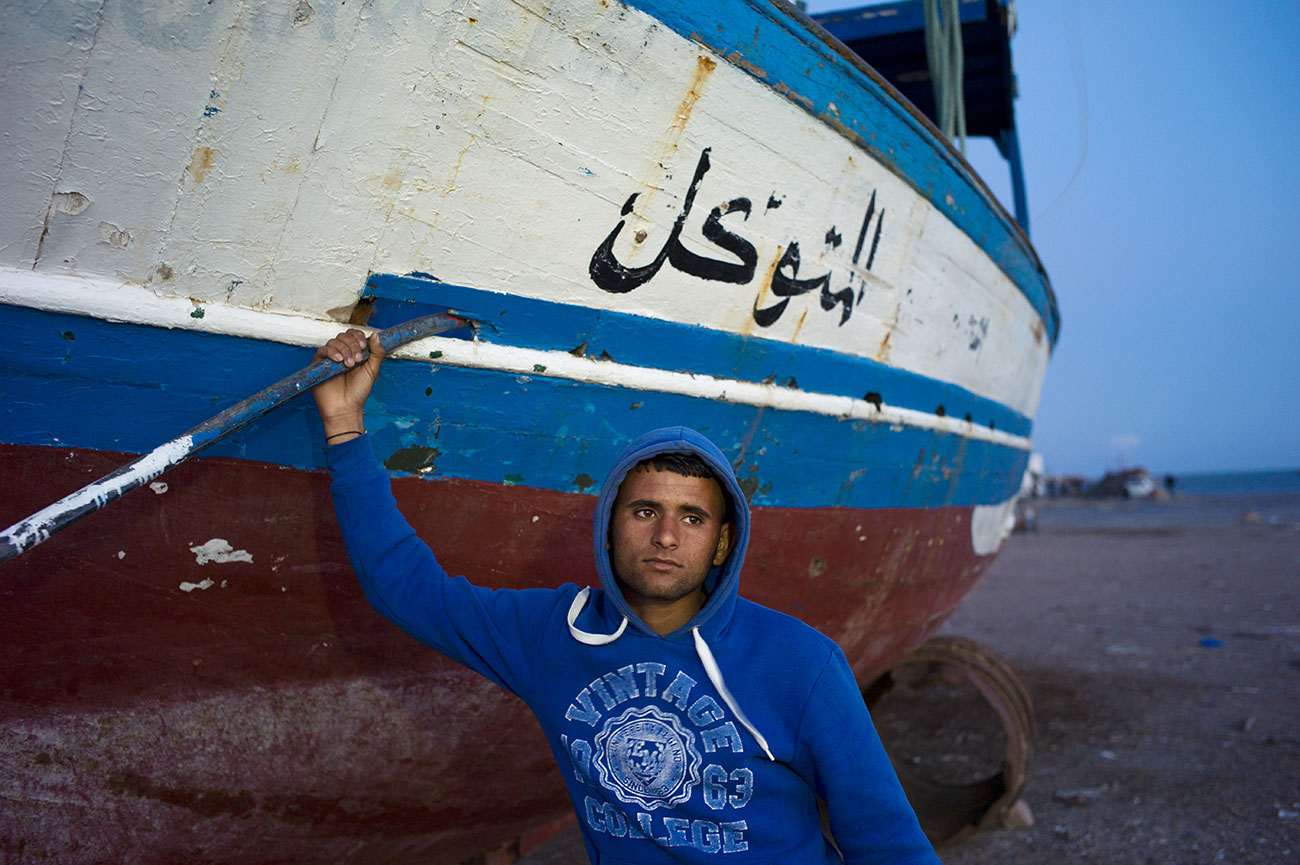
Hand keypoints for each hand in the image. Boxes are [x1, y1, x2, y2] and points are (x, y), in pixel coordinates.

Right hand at [312, 328, 385, 442]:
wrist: (345, 407)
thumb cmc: (358, 391)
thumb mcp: (372, 370)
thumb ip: (376, 353)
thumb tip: (376, 335)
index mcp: (354, 352)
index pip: (353, 334)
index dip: (358, 336)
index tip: (364, 346)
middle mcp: (341, 353)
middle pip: (344, 336)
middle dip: (353, 345)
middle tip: (358, 360)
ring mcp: (329, 358)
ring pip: (334, 342)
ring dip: (344, 350)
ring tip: (349, 365)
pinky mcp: (318, 364)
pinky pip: (322, 350)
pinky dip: (331, 352)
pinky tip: (338, 361)